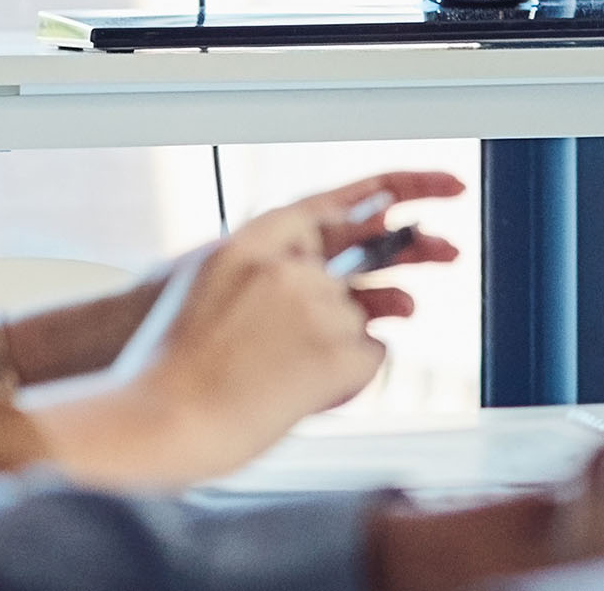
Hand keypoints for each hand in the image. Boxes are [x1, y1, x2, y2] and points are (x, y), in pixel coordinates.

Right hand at [1, 170, 466, 383]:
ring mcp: (318, 306)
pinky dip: (346, 380)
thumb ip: (266, 263)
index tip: (447, 183)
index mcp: (254, 240)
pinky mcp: (339, 351)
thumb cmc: (169, 364)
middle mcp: (292, 265)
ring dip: (339, 347)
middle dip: (417, 251)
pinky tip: (299, 393)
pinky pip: (369, 358)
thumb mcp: (207, 283)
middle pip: (371, 257)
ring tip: (285, 373)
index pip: (341, 200)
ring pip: (364, 317)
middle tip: (449, 251)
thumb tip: (316, 262)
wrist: (154, 419)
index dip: (403, 186)